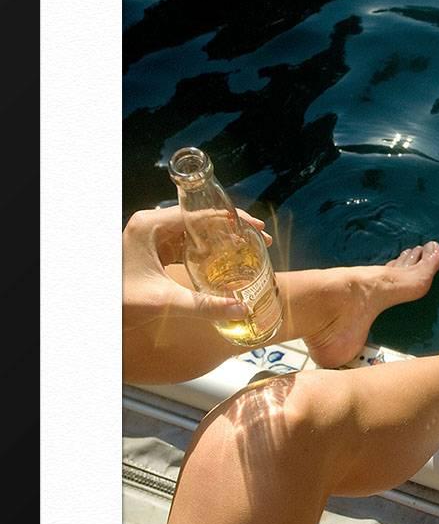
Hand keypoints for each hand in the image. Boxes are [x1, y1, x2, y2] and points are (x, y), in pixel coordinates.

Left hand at [122, 205, 272, 331]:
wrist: (95, 310)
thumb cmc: (119, 300)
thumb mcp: (164, 302)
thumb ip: (204, 305)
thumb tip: (242, 309)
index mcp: (150, 225)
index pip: (200, 212)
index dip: (232, 219)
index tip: (257, 228)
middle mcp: (150, 224)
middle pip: (199, 219)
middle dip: (230, 229)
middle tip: (258, 240)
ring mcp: (150, 236)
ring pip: (194, 231)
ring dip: (219, 240)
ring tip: (246, 250)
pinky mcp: (152, 250)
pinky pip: (184, 244)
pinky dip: (205, 251)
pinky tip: (222, 262)